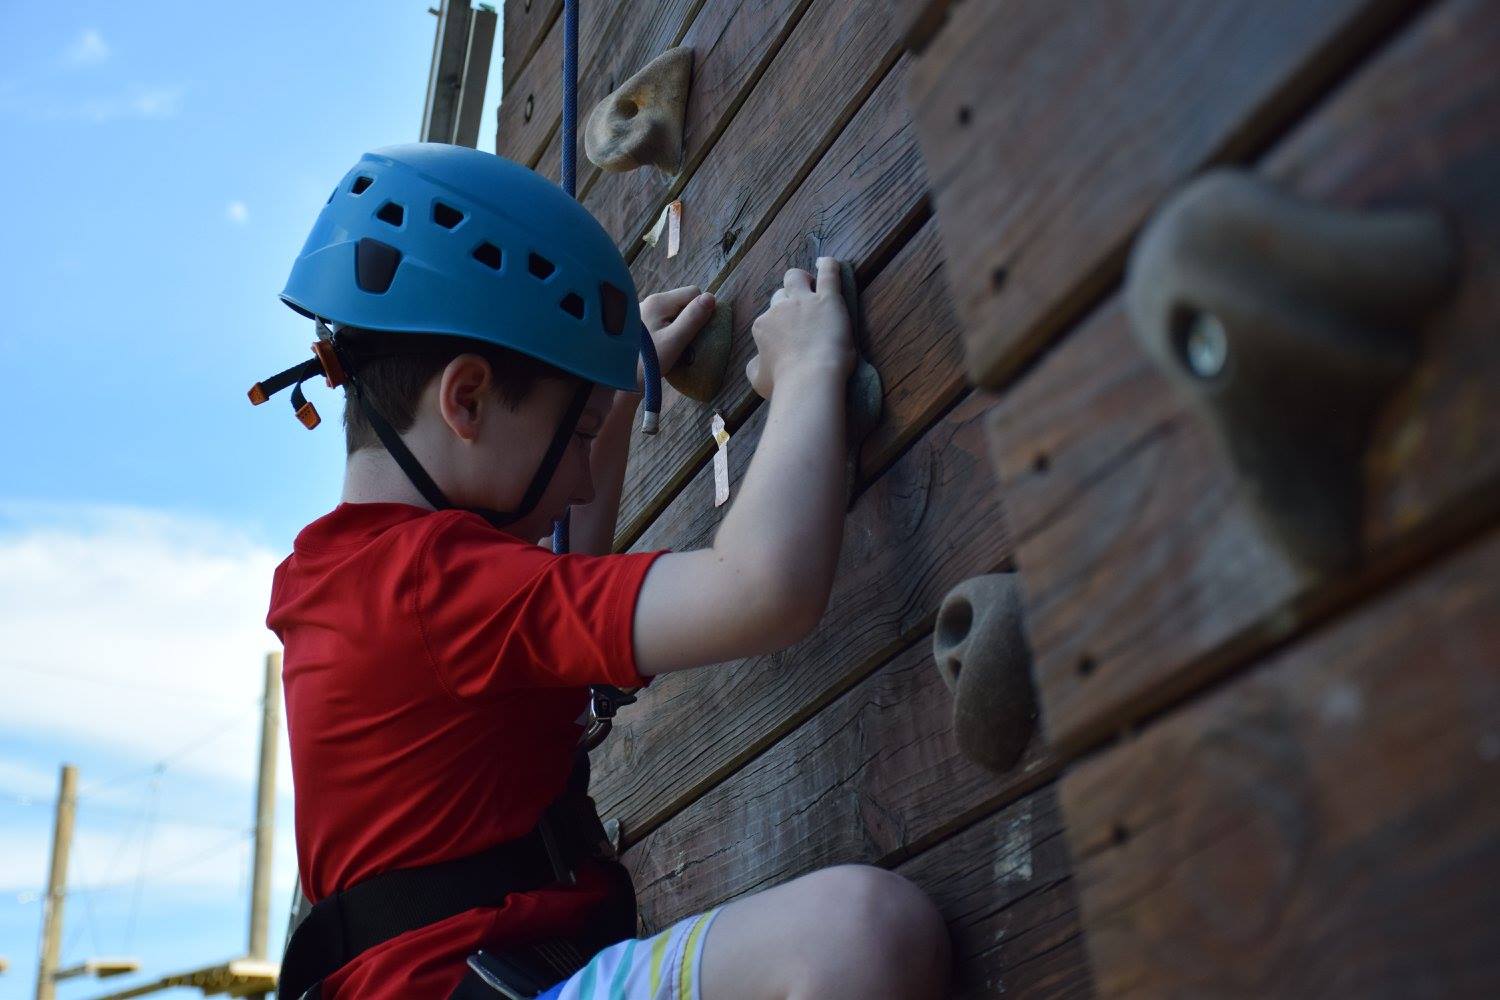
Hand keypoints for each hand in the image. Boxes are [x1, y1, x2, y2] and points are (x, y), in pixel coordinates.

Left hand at [639, 285, 717, 387]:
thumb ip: (693, 318)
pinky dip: (667, 332)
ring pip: (673, 312)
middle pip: (682, 301)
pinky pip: (662, 320)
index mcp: (658, 301)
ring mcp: (642, 312)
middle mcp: (648, 301)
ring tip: (671, 347)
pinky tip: (661, 348)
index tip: (696, 333)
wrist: (620, 384)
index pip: (693, 292)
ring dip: (678, 327)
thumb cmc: (648, 363)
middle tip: (683, 342)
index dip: (701, 311)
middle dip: (689, 319)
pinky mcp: (639, 324)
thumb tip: (711, 297)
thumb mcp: (675, 341)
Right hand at [745, 258, 854, 399]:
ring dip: (801, 278)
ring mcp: (803, 301)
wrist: (810, 379)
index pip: (768, 318)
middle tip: (799, 310)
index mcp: (762, 326)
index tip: (788, 337)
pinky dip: (828, 266)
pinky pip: (828, 274)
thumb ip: (755, 365)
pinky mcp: (827, 300)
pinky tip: (827, 263)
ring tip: (810, 282)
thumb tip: (758, 358)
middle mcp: (779, 309)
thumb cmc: (784, 383)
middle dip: (787, 299)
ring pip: (796, 277)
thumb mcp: (757, 378)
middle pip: (780, 295)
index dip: (778, 326)